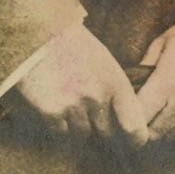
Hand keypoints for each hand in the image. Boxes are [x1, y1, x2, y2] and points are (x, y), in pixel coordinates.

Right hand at [12, 23, 148, 144]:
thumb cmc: (74, 45)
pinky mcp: (51, 113)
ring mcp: (73, 107)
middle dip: (101, 126)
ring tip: (70, 100)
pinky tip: (56, 102)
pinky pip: (61, 132)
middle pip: (107, 134)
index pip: (134, 128)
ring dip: (78, 124)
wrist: (39, 33)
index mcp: (115, 84)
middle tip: (90, 109)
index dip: (134, 138)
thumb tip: (124, 119)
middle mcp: (97, 99)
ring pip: (83, 134)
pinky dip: (59, 123)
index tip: (132, 140)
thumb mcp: (105, 62)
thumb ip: (116, 91)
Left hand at [137, 17, 174, 139]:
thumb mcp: (162, 43)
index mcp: (168, 80)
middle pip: (157, 132)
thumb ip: (144, 68)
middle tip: (144, 121)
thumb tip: (129, 89)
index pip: (141, 116)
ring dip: (167, 132)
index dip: (131, 118)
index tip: (129, 115)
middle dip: (147, 128)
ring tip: (163, 119)